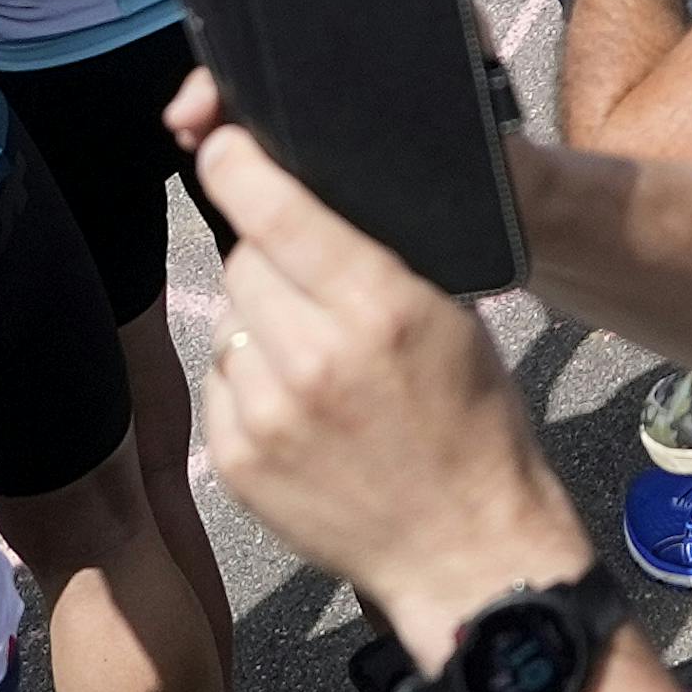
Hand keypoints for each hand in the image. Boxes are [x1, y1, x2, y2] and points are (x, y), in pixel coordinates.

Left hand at [161, 91, 605, 655]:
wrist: (462, 548)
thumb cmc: (473, 424)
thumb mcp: (451, 321)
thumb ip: (375, 264)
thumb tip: (300, 214)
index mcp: (379, 308)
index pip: (277, 212)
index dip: (238, 165)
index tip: (218, 142)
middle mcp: (311, 357)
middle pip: (244, 261)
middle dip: (270, 259)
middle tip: (315, 289)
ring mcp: (265, 414)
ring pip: (228, 321)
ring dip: (259, 324)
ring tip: (316, 362)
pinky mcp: (235, 459)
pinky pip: (221, 381)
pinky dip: (250, 381)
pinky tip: (299, 408)